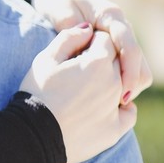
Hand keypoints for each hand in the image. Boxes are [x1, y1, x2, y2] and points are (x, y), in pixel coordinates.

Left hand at [18, 0, 151, 103]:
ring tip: (110, 102)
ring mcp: (119, 35)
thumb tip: (87, 43)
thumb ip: (73, 28)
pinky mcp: (113, 44)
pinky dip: (119, 80)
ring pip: (137, 65)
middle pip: (140, 60)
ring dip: (128, 83)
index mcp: (111, 15)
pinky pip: (124, 66)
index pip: (129, 47)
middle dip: (132, 82)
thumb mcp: (59, 10)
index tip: (123, 93)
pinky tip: (105, 94)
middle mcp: (121, 25)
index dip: (130, 71)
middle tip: (116, 104)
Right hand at [21, 24, 136, 162]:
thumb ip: (69, 38)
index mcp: (98, 62)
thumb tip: (88, 28)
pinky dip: (122, 108)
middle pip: (117, 61)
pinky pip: (129, 113)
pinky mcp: (115, 129)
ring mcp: (117, 107)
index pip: (103, 40)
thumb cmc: (37, 93)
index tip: (75, 51)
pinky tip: (106, 107)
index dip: (88, 42)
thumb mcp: (46, 59)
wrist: (34, 134)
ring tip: (87, 89)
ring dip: (111, 82)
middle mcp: (114, 83)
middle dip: (102, 60)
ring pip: (124, 85)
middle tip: (79, 71)